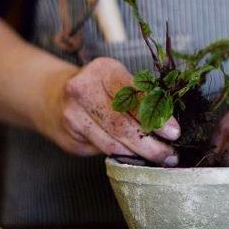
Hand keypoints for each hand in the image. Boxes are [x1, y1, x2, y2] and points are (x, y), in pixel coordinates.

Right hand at [35, 57, 179, 164]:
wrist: (54, 97)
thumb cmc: (99, 90)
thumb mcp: (118, 83)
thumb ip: (140, 99)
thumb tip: (170, 125)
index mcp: (104, 70)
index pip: (134, 96)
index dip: (156, 117)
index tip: (174, 133)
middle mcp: (84, 87)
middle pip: (123, 122)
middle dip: (150, 143)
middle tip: (170, 155)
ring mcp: (73, 111)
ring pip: (113, 140)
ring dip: (139, 153)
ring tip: (159, 158)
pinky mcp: (70, 131)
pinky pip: (103, 147)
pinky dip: (123, 154)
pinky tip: (136, 157)